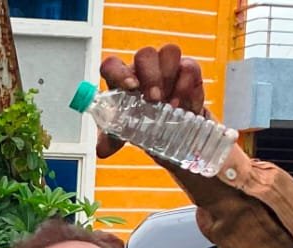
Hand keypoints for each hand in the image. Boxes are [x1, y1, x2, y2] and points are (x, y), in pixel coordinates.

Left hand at [96, 44, 205, 158]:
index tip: (130, 87)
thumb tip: (103, 150)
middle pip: (145, 54)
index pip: (113, 64)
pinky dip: (186, 86)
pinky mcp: (188, 69)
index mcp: (121, 78)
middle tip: (153, 99)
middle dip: (151, 76)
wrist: (170, 127)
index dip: (119, 72)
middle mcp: (142, 68)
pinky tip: (182, 105)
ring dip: (169, 77)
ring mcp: (166, 65)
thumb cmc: (140, 121)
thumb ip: (111, 139)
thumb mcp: (124, 132)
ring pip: (169, 52)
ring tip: (168, 104)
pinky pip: (189, 67)